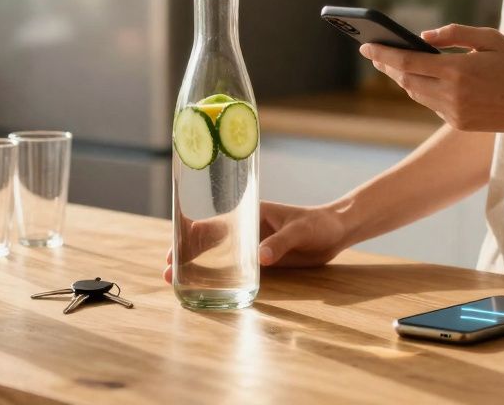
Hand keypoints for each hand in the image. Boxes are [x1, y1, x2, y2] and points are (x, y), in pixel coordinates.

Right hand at [163, 201, 349, 282]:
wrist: (336, 232)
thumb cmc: (317, 224)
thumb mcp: (299, 231)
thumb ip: (280, 243)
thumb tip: (261, 259)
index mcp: (247, 213)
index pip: (210, 224)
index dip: (189, 237)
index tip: (172, 251)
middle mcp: (244, 229)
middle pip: (206, 242)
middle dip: (184, 256)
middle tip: (167, 273)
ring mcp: (250, 246)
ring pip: (217, 258)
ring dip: (197, 269)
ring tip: (177, 284)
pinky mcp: (260, 262)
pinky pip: (234, 271)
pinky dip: (219, 279)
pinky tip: (206, 289)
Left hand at [360, 24, 503, 132]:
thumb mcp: (490, 38)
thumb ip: (453, 34)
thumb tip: (422, 38)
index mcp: (457, 70)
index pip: (407, 62)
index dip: (383, 54)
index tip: (366, 46)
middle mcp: (452, 94)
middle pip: (406, 81)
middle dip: (388, 66)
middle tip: (375, 54)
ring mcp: (454, 113)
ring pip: (417, 94)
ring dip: (404, 80)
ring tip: (393, 65)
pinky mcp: (459, 124)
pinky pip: (433, 105)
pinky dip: (425, 91)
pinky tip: (421, 80)